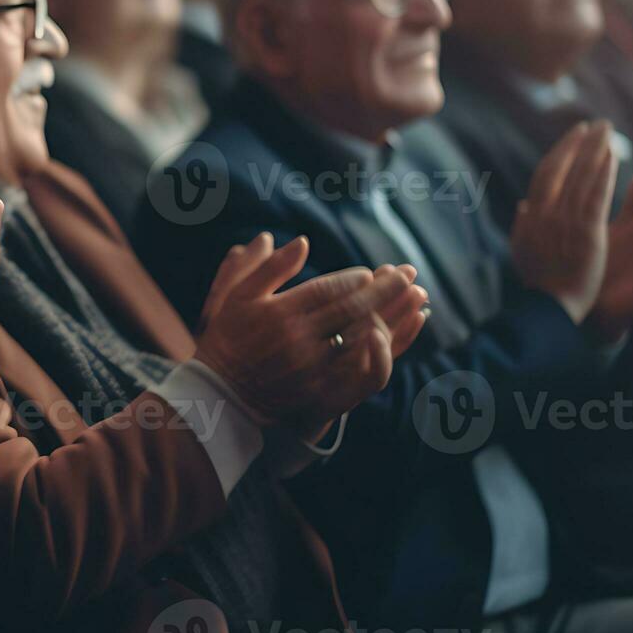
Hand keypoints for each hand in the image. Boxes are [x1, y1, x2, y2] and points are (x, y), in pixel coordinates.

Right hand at [192, 233, 422, 438]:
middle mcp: (297, 339)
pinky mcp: (316, 389)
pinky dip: (377, 352)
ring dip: (390, 318)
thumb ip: (270, 267)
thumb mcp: (239, 295)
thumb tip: (302, 242)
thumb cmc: (228, 336)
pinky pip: (355, 369)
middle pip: (351, 311)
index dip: (353, 280)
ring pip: (359, 339)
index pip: (328, 290)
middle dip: (384, 291)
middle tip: (408, 275)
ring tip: (412, 302)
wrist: (219, 390)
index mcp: (279, 312)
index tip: (371, 272)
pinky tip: (392, 338)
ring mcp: (309, 367)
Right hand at [510, 121, 615, 324]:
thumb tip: (523, 205)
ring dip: (593, 150)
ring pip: (579, 177)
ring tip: (605, 130)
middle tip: (593, 124)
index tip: (574, 135)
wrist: (551, 306)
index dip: (560, 152)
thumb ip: (524, 227)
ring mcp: (565, 221)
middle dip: (577, 143)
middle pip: (561, 168)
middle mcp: (545, 214)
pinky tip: (611, 156)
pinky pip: (595, 196)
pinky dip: (602, 174)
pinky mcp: (587, 231)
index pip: (545, 175)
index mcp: (532, 217)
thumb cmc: (540, 284)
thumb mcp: (523, 252)